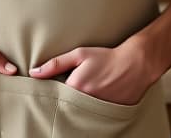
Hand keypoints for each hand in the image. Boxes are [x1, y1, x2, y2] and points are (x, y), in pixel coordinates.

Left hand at [29, 43, 152, 105]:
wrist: (136, 64)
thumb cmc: (107, 57)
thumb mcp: (80, 54)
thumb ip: (55, 63)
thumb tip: (34, 73)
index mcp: (75, 87)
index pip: (56, 96)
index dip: (54, 92)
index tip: (55, 87)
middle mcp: (85, 102)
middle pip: (66, 107)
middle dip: (65, 102)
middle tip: (73, 91)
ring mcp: (98, 111)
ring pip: (80, 113)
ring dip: (78, 107)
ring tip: (87, 93)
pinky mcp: (109, 115)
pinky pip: (94, 117)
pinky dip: (92, 111)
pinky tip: (96, 100)